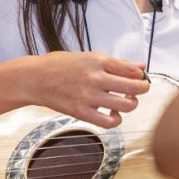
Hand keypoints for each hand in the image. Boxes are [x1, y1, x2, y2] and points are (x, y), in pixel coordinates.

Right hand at [26, 52, 149, 127]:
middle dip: (143, 89)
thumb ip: (116, 63)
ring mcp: (89, 96)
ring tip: (125, 101)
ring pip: (126, 105)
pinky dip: (116, 120)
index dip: (141, 76)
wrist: (35, 78)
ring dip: (131, 104)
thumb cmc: (60, 65)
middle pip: (134, 87)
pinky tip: (112, 114)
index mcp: (99, 61)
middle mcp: (96, 78)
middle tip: (140, 90)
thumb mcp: (89, 57)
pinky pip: (109, 122)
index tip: (140, 78)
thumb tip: (140, 66)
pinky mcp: (81, 112)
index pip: (132, 70)